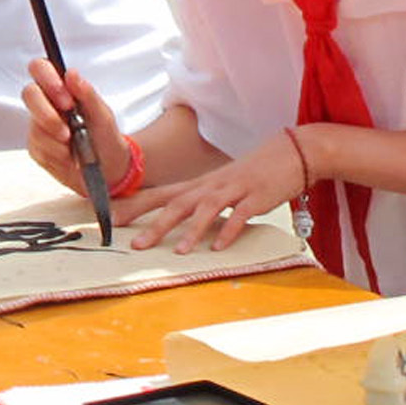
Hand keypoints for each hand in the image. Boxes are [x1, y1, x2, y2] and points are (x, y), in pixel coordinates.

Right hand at [20, 59, 129, 198]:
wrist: (107, 168)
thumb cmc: (105, 136)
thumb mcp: (102, 115)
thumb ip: (86, 93)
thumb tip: (71, 74)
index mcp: (61, 89)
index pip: (40, 68)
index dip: (47, 79)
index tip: (67, 100)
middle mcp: (46, 103)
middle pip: (29, 94)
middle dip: (49, 116)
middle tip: (68, 131)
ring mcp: (37, 124)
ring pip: (35, 126)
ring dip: (57, 141)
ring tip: (75, 147)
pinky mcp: (35, 146)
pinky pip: (38, 147)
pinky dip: (57, 155)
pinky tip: (68, 157)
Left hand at [118, 131, 306, 255]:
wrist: (293, 152)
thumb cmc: (253, 174)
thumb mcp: (221, 186)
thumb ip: (199, 201)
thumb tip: (174, 220)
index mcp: (200, 184)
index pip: (160, 194)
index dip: (135, 207)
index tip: (112, 221)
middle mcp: (211, 185)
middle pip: (176, 203)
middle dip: (154, 224)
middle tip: (134, 245)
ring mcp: (234, 189)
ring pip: (206, 209)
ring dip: (190, 231)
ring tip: (178, 252)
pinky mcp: (256, 196)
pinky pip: (240, 215)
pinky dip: (228, 230)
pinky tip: (219, 246)